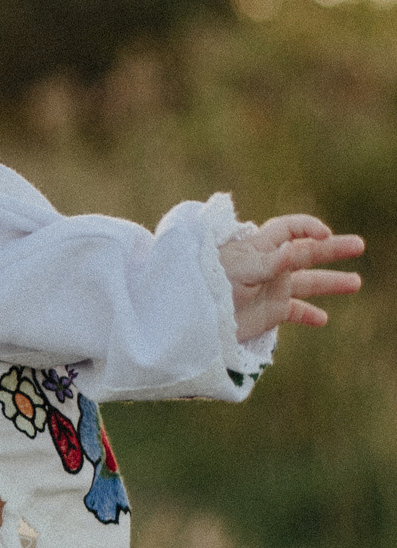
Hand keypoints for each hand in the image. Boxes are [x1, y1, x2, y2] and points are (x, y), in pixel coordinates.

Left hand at [219, 214, 363, 340]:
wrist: (189, 315)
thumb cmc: (209, 283)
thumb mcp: (241, 270)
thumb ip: (270, 262)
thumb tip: (295, 249)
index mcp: (260, 247)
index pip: (289, 229)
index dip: (308, 228)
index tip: (324, 236)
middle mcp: (269, 266)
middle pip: (307, 252)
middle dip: (333, 248)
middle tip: (359, 245)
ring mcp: (270, 289)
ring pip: (307, 283)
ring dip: (331, 282)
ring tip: (356, 282)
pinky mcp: (268, 312)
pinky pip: (294, 311)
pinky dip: (309, 314)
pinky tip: (323, 319)